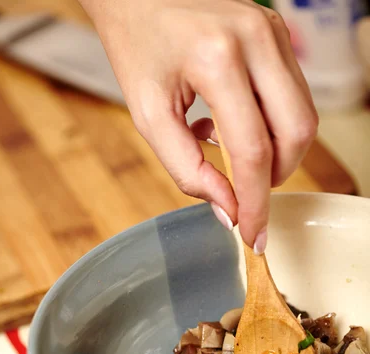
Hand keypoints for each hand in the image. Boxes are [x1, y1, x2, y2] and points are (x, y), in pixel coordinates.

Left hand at [80, 0, 317, 252]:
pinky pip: (294, 97)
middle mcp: (257, 40)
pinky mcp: (279, 34)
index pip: (253, 150)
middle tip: (246, 194)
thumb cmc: (136, 48)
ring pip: (303, 116)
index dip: (255, 201)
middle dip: (275, 177)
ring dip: (276, 152)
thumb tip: (228, 211)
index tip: (252, 234)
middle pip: (295, 132)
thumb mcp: (151, 117)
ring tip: (231, 152)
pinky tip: (236, 125)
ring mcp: (274, 33)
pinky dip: (273, 126)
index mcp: (218, 59)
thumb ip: (188, 170)